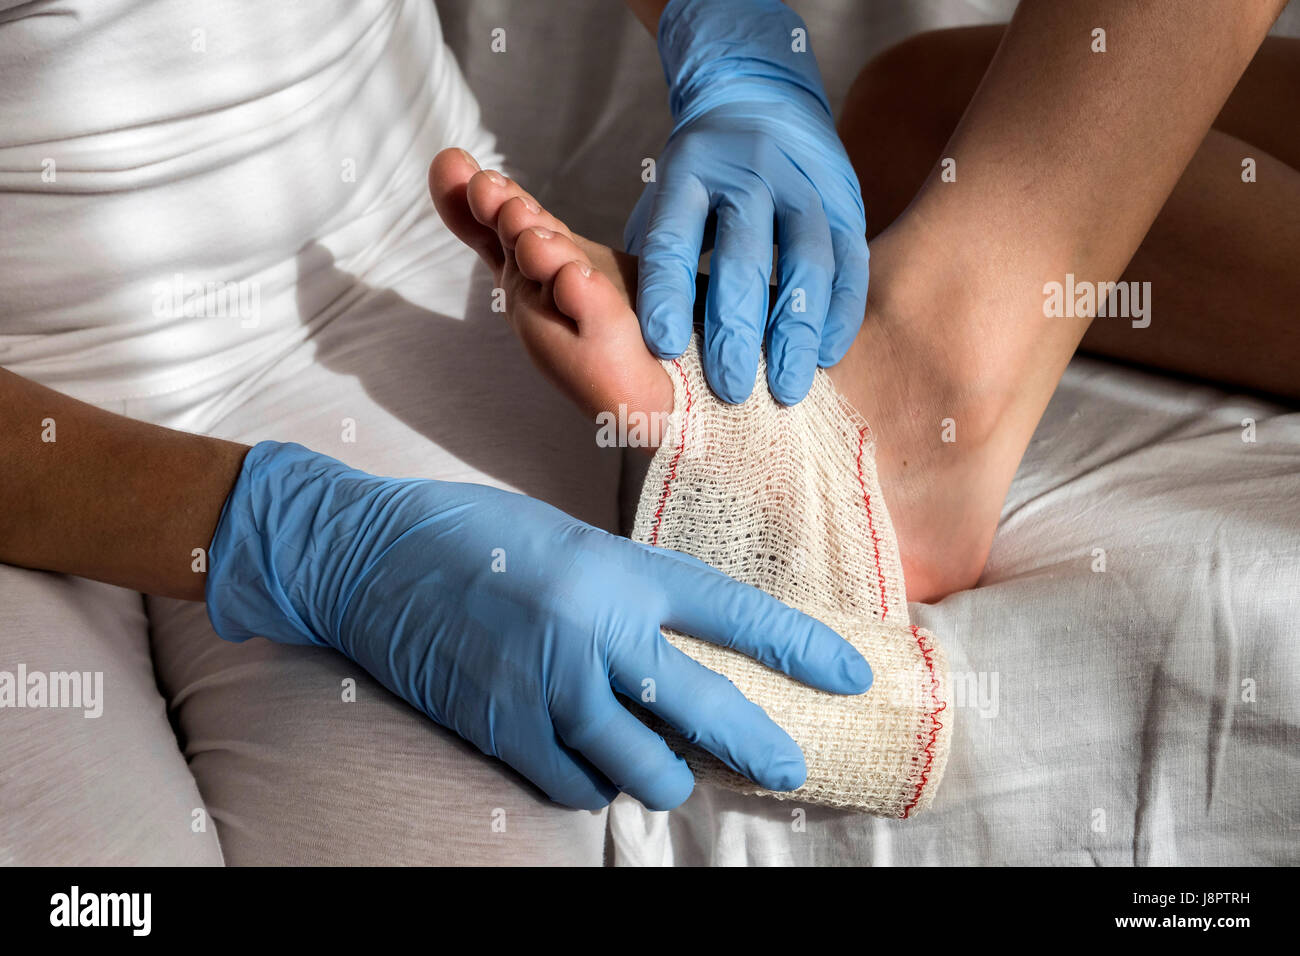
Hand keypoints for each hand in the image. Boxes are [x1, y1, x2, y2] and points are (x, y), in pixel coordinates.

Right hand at [205, 441, 871, 809]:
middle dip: (757, 746)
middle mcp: (594, 628)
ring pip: (643, 768)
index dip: (798, 646)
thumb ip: (626, 596)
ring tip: (667, 768)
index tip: (851, 673)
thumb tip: (677, 655)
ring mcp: (548, 685)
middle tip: (789, 767)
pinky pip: (576, 785)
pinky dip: (591, 784)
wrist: (368, 556)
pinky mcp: (503, 729)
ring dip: (664, 776)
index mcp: (617, 570)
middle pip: (702, 707)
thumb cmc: (471, 537)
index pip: (731, 612)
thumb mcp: (568, 543)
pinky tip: (588, 765)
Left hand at [626, 0, 868, 405]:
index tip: (663, 348)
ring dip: (796, 331)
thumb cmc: (700, 176)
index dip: (667, 295)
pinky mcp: (845, 200)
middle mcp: (747, 173)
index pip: (672, 238)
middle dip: (735, 328)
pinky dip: (840, 313)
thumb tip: (638, 337)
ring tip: (787, 388)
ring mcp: (802, 184)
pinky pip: (850, 261)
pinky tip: (825, 355)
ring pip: (805, 260)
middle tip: (729, 389)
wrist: (760, 97)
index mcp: (688, 172)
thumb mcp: (664, 194)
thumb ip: (654, 254)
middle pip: (742, 255)